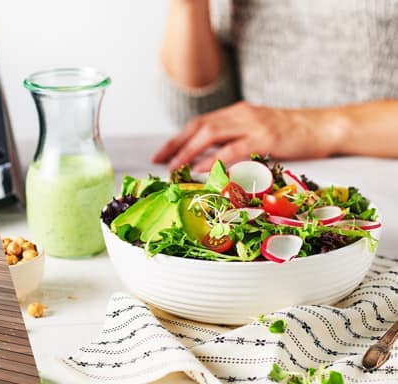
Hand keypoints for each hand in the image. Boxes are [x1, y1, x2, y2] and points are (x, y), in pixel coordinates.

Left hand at [152, 101, 338, 171]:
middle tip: (159, 163)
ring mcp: (254, 124)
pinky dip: (215, 159)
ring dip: (189, 152)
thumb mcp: (256, 134)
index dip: (176, 139)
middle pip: (199, 127)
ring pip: (211, 134)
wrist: (325, 127)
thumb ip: (233, 143)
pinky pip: (234, 148)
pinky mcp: (267, 137)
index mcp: (236, 113)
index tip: (158, 155)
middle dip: (175, 145)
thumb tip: (206, 161)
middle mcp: (241, 114)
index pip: (198, 124)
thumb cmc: (291, 136)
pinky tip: (201, 169)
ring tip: (175, 168)